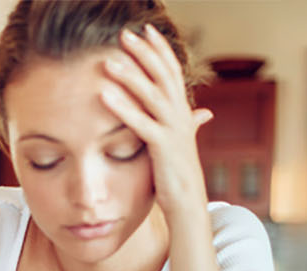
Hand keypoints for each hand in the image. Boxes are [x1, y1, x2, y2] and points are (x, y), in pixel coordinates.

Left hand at [99, 24, 215, 224]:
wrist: (188, 204)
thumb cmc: (180, 173)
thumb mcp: (184, 143)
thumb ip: (190, 123)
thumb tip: (202, 112)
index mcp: (182, 112)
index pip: (172, 71)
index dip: (160, 49)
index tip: (146, 29)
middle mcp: (181, 116)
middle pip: (163, 75)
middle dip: (144, 53)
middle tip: (124, 34)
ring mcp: (173, 130)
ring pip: (152, 95)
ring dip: (130, 76)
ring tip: (109, 61)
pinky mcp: (162, 148)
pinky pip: (140, 122)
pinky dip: (122, 106)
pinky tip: (104, 94)